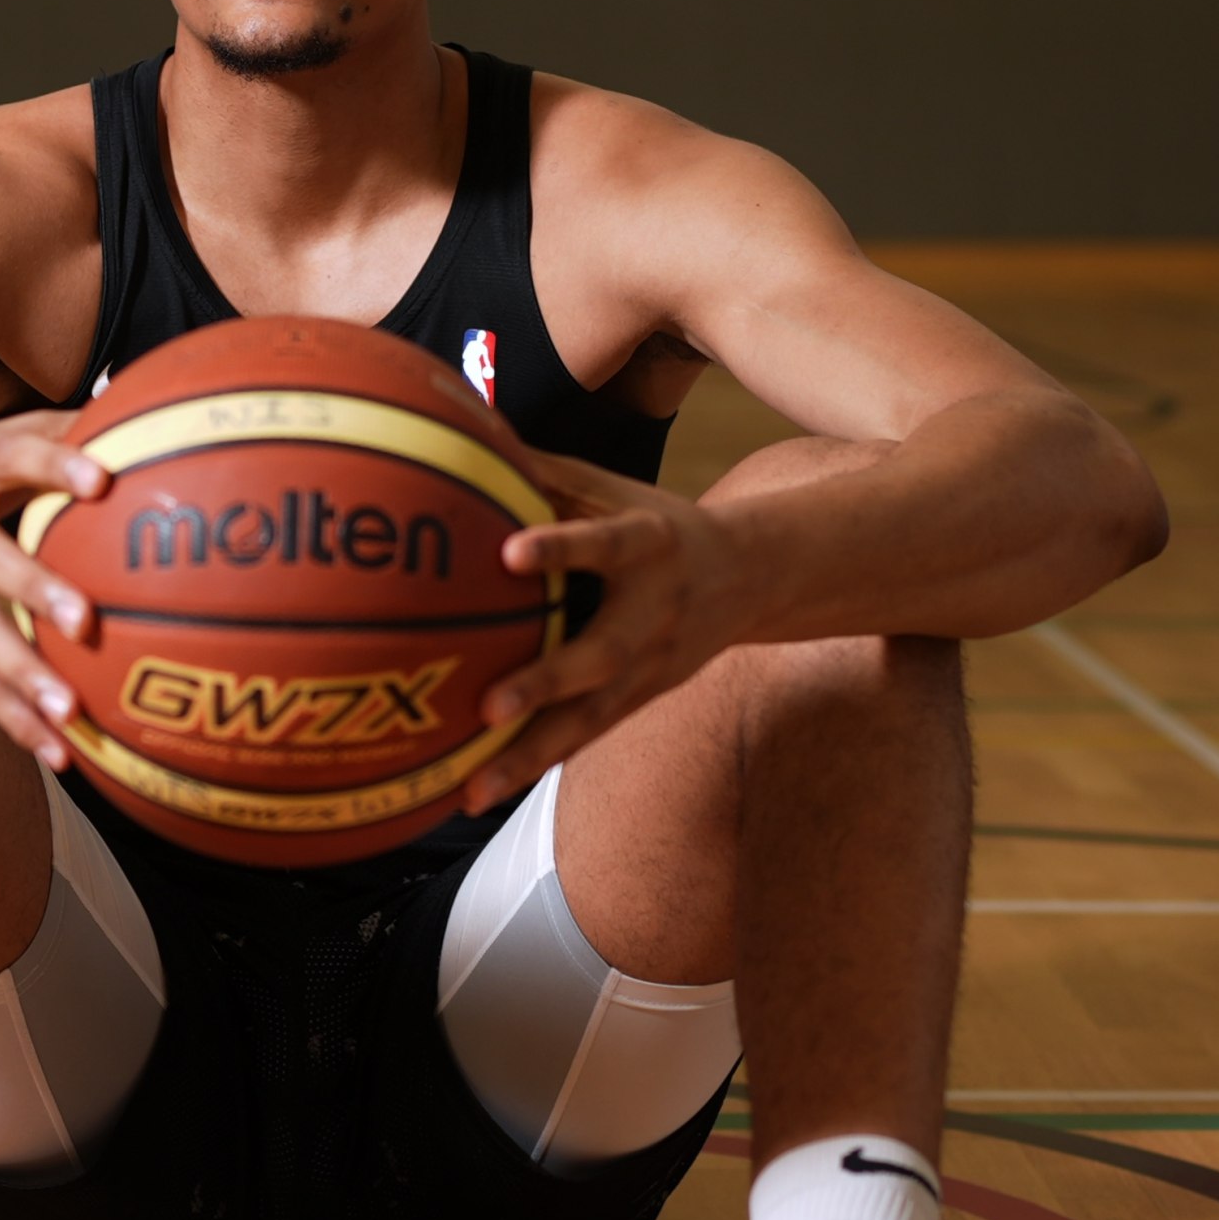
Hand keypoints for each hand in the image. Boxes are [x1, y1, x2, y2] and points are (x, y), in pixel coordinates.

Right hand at [0, 415, 106, 770]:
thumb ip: (49, 429)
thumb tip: (129, 412)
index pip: (6, 451)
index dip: (51, 463)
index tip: (101, 480)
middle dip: (31, 589)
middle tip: (85, 621)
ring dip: (19, 673)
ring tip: (69, 712)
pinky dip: (10, 714)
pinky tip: (55, 750)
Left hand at [460, 449, 764, 810]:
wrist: (753, 579)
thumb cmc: (659, 524)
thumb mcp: (616, 489)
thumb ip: (546, 472)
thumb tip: (466, 428)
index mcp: (649, 546)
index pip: (605, 543)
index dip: (562, 548)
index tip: (510, 552)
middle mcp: (655, 614)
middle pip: (600, 656)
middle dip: (546, 684)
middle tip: (488, 706)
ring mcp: (651, 668)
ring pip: (588, 719)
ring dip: (529, 756)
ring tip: (472, 789)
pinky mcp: (639, 703)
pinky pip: (581, 739)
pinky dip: (532, 765)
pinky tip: (478, 791)